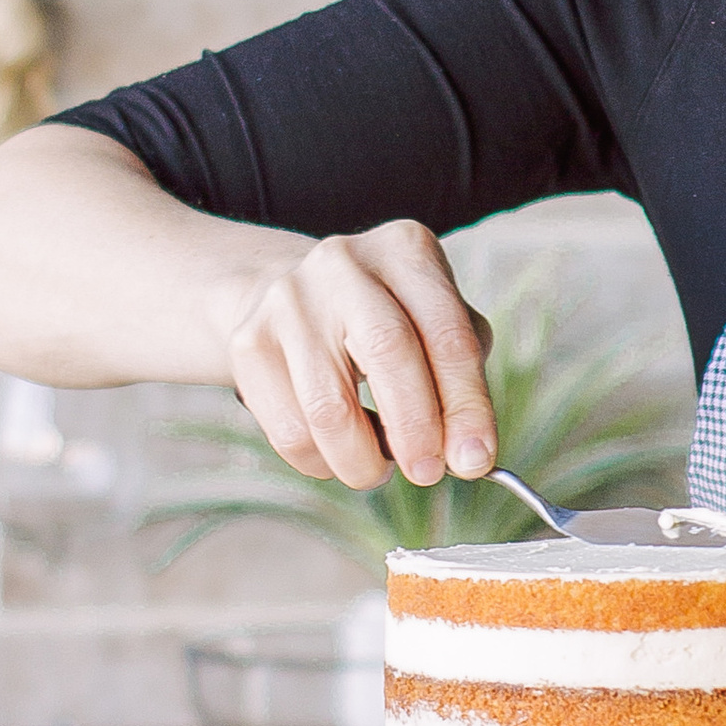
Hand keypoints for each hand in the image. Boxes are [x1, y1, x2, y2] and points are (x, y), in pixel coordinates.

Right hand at [219, 220, 493, 492]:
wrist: (290, 296)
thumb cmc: (384, 318)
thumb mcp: (433, 324)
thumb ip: (460, 380)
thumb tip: (470, 453)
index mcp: (405, 251)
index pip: (448, 334)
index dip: (466, 405)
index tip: (476, 459)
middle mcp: (344, 263)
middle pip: (388, 354)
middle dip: (416, 429)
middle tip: (428, 474)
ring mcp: (289, 299)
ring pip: (329, 408)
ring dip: (362, 459)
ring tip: (377, 470)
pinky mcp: (249, 341)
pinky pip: (288, 429)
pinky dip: (319, 461)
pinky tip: (335, 453)